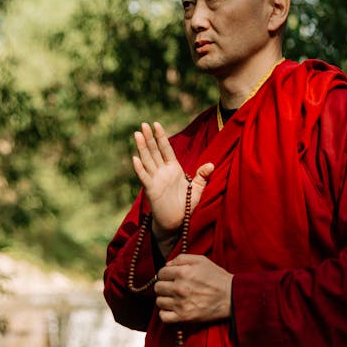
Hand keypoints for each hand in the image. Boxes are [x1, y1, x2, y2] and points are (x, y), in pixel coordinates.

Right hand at [132, 122, 213, 240]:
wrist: (176, 222)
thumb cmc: (185, 205)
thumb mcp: (197, 189)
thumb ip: (202, 176)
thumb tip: (211, 165)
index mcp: (173, 168)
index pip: (166, 149)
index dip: (161, 137)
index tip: (156, 124)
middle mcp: (162, 172)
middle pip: (154, 151)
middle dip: (150, 138)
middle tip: (144, 124)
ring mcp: (156, 180)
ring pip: (147, 160)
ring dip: (142, 148)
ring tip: (137, 134)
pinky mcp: (151, 190)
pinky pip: (144, 177)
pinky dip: (139, 168)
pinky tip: (135, 158)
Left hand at [155, 254, 232, 323]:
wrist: (231, 296)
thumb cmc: (216, 277)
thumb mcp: (201, 260)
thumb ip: (181, 258)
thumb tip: (167, 264)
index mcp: (183, 272)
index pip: (161, 273)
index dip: (165, 274)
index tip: (171, 277)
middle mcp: (180, 288)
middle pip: (158, 287)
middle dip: (163, 286)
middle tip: (172, 287)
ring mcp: (181, 304)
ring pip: (159, 301)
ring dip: (165, 299)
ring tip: (174, 298)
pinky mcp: (184, 317)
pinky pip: (163, 317)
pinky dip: (165, 313)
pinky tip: (172, 309)